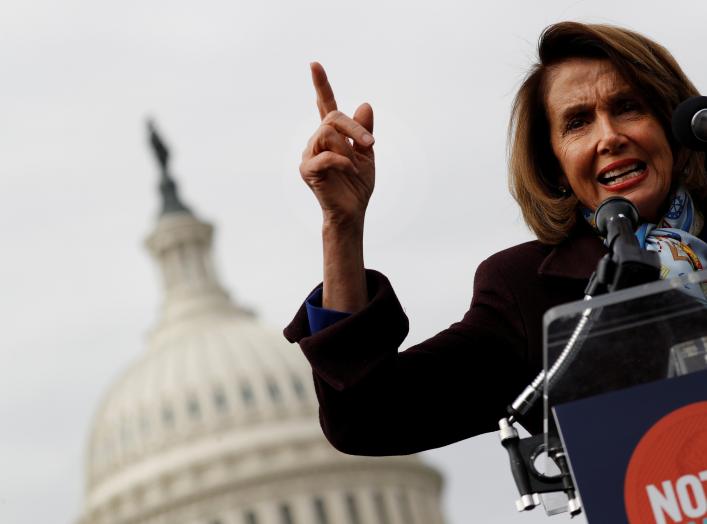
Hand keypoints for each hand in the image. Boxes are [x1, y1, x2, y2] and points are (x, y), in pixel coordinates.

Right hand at [300, 62, 374, 227]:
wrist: (353, 212)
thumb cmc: (358, 186)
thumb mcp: (367, 154)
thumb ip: (363, 131)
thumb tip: (365, 104)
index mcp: (332, 136)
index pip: (325, 106)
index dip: (321, 85)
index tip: (315, 64)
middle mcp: (317, 142)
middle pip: (332, 118)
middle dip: (354, 127)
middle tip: (371, 143)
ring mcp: (309, 155)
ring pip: (326, 132)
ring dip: (348, 146)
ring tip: (356, 164)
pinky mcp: (307, 170)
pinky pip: (325, 155)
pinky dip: (342, 160)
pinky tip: (350, 169)